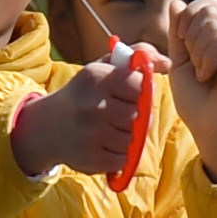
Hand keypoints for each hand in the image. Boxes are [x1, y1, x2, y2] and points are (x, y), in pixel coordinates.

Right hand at [10, 44, 163, 179]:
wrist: (48, 126)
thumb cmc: (85, 94)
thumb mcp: (104, 68)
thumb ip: (136, 58)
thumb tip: (167, 62)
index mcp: (96, 77)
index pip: (140, 85)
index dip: (139, 92)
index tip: (127, 94)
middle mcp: (92, 104)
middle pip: (139, 114)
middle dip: (134, 116)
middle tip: (118, 115)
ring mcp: (91, 133)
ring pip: (133, 138)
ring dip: (127, 137)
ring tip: (109, 130)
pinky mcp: (90, 157)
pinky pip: (123, 159)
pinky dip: (119, 156)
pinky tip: (104, 146)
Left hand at [165, 0, 216, 184]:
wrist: (213, 132)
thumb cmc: (197, 103)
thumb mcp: (180, 62)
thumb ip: (179, 32)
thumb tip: (176, 2)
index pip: (207, 4)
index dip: (187, 18)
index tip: (183, 44)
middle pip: (208, 8)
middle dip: (190, 35)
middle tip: (196, 65)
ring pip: (213, 23)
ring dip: (198, 51)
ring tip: (203, 74)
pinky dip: (207, 58)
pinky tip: (208, 76)